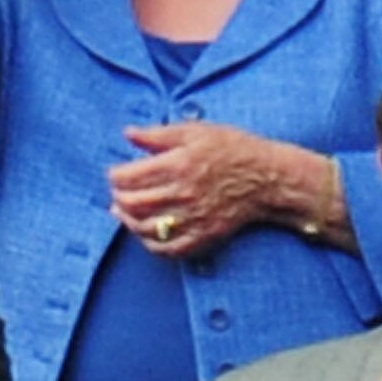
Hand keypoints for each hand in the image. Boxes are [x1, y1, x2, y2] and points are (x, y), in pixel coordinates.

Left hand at [110, 125, 306, 258]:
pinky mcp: (204, 235)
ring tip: (123, 213)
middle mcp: (182, 194)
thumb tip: (128, 134)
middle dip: (118, 198)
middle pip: (132, 204)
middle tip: (117, 193)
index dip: (115, 176)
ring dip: (128, 222)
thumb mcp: (195, 131)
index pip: (128, 177)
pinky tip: (145, 234)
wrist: (266, 178)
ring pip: (146, 228)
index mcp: (177, 164)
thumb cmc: (232, 149)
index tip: (115, 174)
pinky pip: (169, 249)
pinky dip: (150, 244)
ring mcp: (193, 218)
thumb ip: (158, 134)